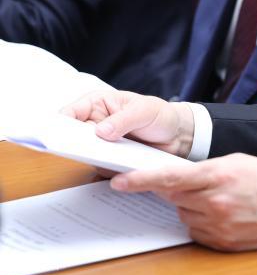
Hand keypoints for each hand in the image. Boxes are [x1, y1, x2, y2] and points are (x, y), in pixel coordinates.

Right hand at [61, 90, 195, 158]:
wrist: (178, 135)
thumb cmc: (160, 115)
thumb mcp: (144, 111)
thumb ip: (123, 120)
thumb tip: (100, 132)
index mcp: (98, 104)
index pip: (70, 113)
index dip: (60, 125)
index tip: (60, 137)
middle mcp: (95, 124)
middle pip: (73, 137)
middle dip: (75, 145)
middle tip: (83, 153)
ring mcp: (101, 144)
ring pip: (85, 155)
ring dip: (94, 159)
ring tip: (108, 161)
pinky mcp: (110, 159)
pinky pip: (100, 167)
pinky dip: (106, 170)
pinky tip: (117, 171)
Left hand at [110, 153, 256, 250]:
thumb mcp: (242, 162)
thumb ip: (209, 169)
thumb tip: (181, 178)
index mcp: (220, 176)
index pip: (170, 179)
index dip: (141, 181)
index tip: (120, 181)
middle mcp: (215, 203)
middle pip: (174, 197)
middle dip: (178, 189)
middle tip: (197, 182)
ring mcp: (218, 226)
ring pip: (184, 214)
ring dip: (192, 206)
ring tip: (222, 199)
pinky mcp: (222, 243)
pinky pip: (197, 230)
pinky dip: (204, 221)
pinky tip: (226, 214)